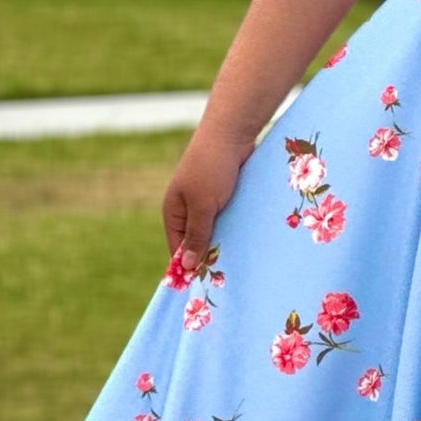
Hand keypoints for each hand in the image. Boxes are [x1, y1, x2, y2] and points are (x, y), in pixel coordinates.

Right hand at [162, 123, 257, 278]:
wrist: (231, 134)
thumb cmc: (212, 168)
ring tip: (239, 264)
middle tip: (226, 278)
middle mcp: (186, 208)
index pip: (177, 248)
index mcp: (172, 211)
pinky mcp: (223, 195)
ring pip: (214, 230)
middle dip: (209, 256)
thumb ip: (197, 235)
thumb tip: (186, 265)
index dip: (189, 266)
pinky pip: (227, 218)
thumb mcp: (203, 205)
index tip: (205, 286)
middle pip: (196, 241)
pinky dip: (235, 228)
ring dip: (225, 242)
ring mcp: (205, 201)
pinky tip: (248, 241)